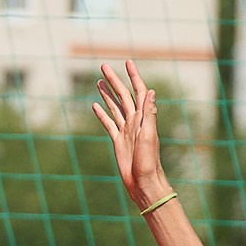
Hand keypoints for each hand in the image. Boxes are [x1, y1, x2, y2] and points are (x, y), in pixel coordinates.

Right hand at [90, 60, 170, 208]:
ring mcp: (125, 131)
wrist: (144, 183)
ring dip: (107, 93)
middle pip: (123, 95)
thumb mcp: (149, 136)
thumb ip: (149, 114)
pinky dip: (102, 113)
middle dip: (115, 80)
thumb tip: (151, 91)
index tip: (127, 62)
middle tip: (104, 65)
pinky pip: (108, 123)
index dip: (134, 76)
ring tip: (99, 80)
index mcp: (143, 118)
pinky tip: (95, 105)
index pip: (139, 91)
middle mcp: (134, 121)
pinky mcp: (118, 141)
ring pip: (114, 107)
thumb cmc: (149, 162)